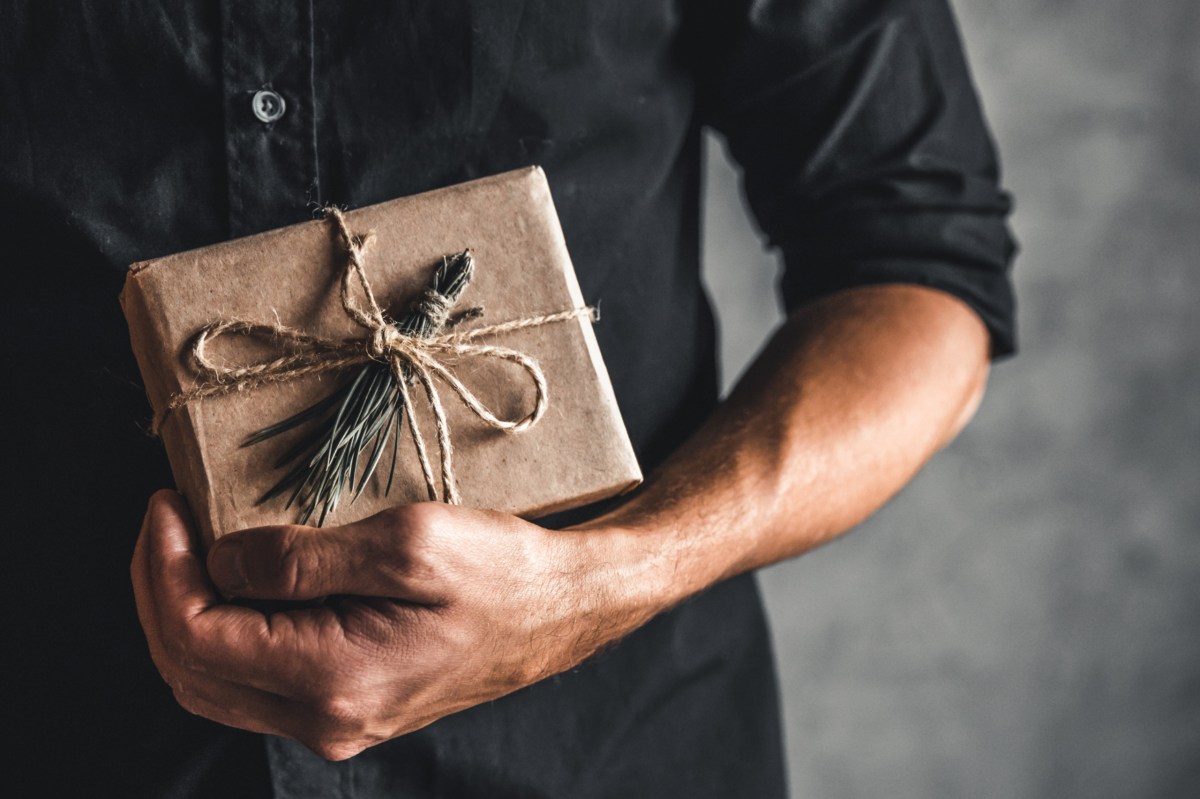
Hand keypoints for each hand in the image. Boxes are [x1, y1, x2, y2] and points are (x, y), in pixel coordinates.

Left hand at [130, 490, 651, 759]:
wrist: (565, 608)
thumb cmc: (503, 570)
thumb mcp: (406, 542)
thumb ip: (301, 559)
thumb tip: (222, 561)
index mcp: (332, 677)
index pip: (196, 636)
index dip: (162, 567)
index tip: (166, 502)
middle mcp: (325, 718)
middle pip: (190, 671)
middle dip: (158, 590)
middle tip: (163, 520)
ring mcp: (338, 722)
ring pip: (215, 686)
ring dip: (183, 616)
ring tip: (185, 549)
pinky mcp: (352, 710)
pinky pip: (254, 686)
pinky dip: (225, 636)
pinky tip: (237, 587)